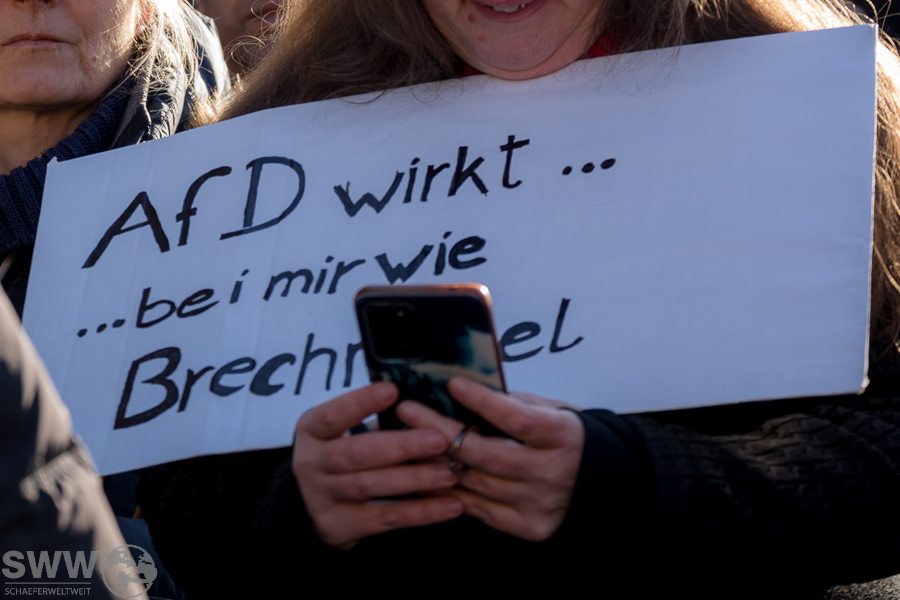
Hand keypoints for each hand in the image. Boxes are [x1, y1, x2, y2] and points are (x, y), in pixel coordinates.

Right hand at [292, 382, 463, 549]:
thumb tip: (415, 405)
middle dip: (401, 446)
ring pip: (372, 487)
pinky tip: (451, 506)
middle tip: (440, 440)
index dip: (360, 402)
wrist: (307, 508)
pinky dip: (420, 512)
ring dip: (414, 479)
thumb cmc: (337, 454)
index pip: (333, 415)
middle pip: (357, 454)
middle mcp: (312, 464)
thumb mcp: (337, 431)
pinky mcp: (341, 526)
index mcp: (312, 431)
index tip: (392, 390)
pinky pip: (386, 518)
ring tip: (450, 474)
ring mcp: (323, 497)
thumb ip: (365, 416)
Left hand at [397, 378, 584, 541]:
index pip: (515, 417)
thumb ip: (516, 404)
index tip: (453, 384)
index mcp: (560, 436)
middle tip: (407, 412)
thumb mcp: (553, 411)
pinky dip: (449, 492)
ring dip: (436, 462)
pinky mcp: (528, 526)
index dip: (483, 401)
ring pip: (474, 482)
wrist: (606, 483)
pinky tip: (424, 476)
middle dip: (439, 430)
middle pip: (483, 452)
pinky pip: (477, 509)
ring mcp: (537, 503)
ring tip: (406, 443)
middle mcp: (549, 472)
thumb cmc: (569, 438)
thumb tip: (468, 393)